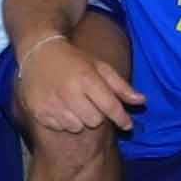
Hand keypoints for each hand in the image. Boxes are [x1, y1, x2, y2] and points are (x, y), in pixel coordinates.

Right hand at [15, 27, 139, 136]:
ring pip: (77, 127)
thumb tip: (142, 101)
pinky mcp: (38, 111)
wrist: (38, 53)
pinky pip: (60, 127)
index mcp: (86, 78)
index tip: (128, 125)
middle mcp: (68, 91)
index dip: (122, 118)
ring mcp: (51, 102)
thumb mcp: (99, 67)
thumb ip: (120, 86)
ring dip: (80, 120)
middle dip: (97, 115)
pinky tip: (61, 107)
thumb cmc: (74, 60)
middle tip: (90, 103)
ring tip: (75, 105)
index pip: (110, 106)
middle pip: (94, 120)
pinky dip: (64, 121)